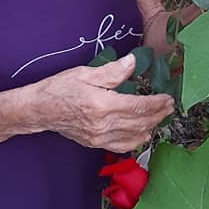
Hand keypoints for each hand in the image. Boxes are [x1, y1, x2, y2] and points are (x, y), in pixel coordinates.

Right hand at [34, 53, 173, 152]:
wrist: (38, 110)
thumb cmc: (58, 88)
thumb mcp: (85, 73)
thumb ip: (111, 71)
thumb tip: (133, 62)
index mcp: (102, 105)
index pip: (138, 106)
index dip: (157, 103)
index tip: (169, 98)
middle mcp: (103, 125)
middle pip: (140, 122)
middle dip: (158, 114)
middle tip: (170, 106)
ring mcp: (99, 138)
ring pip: (133, 136)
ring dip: (150, 127)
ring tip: (159, 116)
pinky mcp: (95, 144)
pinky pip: (121, 145)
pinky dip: (135, 139)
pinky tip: (142, 132)